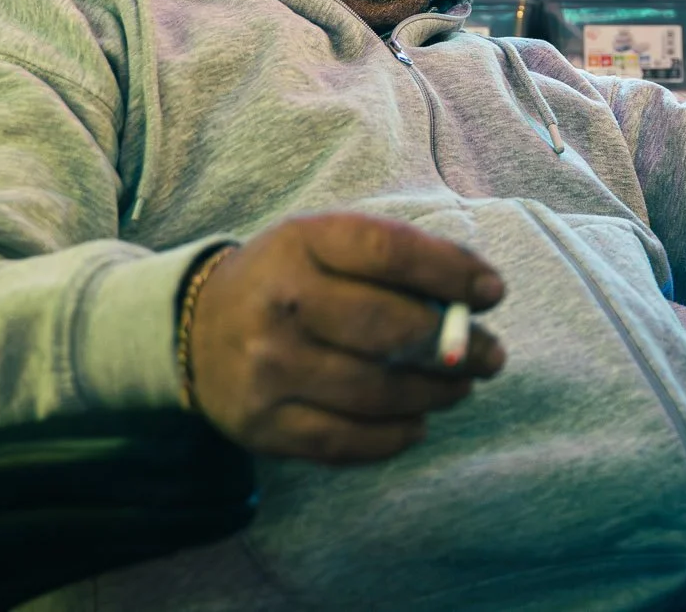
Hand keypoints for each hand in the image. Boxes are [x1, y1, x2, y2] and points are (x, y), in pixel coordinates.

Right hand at [187, 212, 507, 464]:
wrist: (192, 328)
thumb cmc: (288, 279)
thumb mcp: (324, 244)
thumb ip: (392, 260)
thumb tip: (474, 296)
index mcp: (300, 243)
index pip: (389, 251)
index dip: (451, 271)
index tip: (493, 291)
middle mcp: (281, 304)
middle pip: (389, 329)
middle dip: (456, 346)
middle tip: (491, 355)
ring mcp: (268, 370)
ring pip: (376, 391)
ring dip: (435, 393)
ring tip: (460, 387)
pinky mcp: (264, 425)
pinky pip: (347, 441)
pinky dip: (395, 436)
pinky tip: (417, 422)